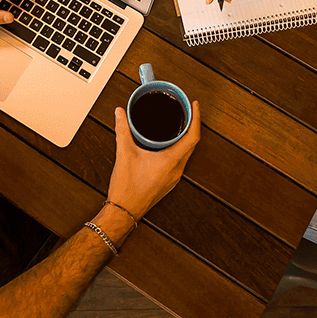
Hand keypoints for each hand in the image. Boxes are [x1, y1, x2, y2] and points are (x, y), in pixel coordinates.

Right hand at [107, 101, 200, 219]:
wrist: (123, 212)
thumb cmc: (126, 188)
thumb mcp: (124, 153)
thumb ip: (122, 130)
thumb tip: (120, 113)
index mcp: (171, 161)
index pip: (193, 137)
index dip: (196, 118)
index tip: (195, 105)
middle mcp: (176, 170)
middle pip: (192, 144)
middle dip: (192, 126)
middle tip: (187, 111)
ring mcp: (174, 178)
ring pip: (186, 154)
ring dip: (185, 139)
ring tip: (179, 124)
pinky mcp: (168, 182)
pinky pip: (179, 162)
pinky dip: (178, 149)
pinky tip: (168, 145)